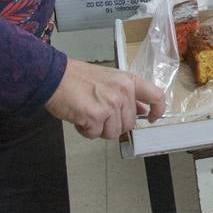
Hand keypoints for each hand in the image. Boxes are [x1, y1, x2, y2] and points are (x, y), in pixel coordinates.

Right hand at [45, 58, 166, 139]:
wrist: (55, 77)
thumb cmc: (78, 78)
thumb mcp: (110, 80)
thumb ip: (128, 95)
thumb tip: (142, 111)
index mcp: (128, 81)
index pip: (156, 96)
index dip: (158, 110)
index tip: (152, 118)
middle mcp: (123, 92)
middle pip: (129, 124)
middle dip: (114, 124)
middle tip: (99, 113)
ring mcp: (110, 104)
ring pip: (113, 132)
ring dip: (99, 128)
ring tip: (88, 113)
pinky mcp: (96, 116)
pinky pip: (95, 134)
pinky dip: (86, 130)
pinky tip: (80, 117)